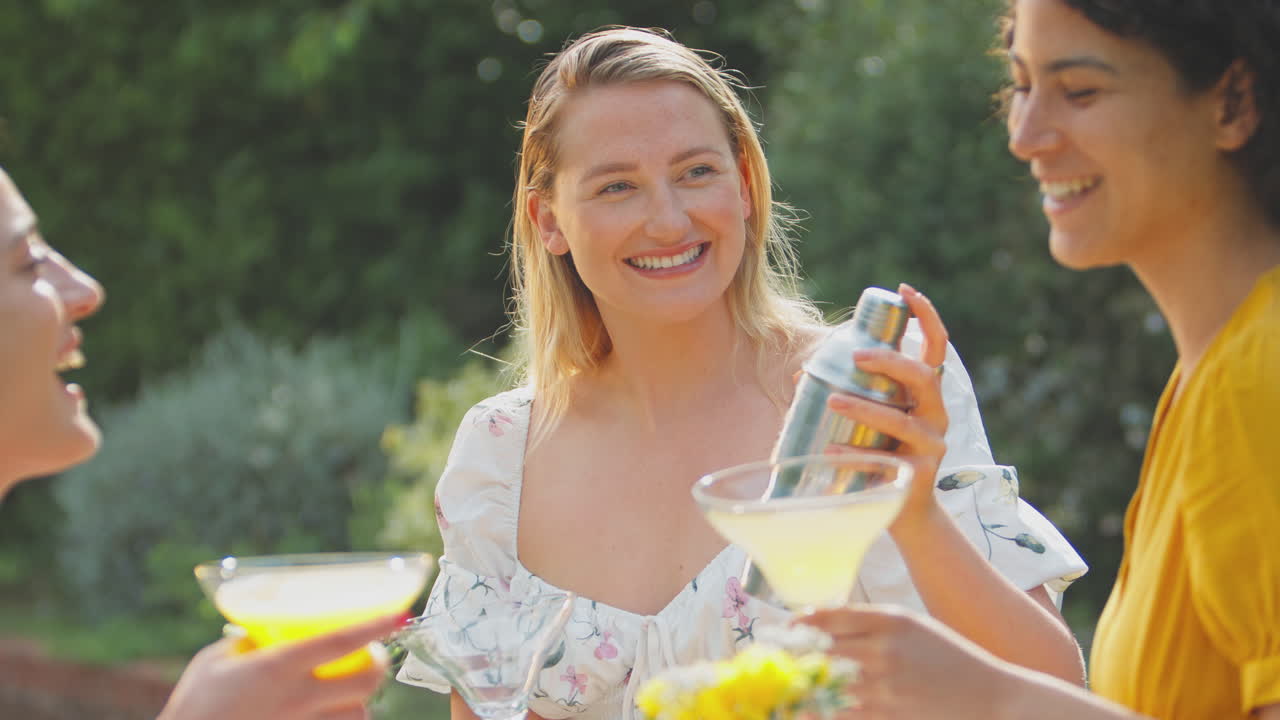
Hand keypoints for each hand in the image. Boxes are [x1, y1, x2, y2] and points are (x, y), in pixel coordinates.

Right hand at [158, 613, 403, 719]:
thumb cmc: (194, 704)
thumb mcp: (216, 660)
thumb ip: (248, 643)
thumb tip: (266, 631)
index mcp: (278, 667)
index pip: (341, 640)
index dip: (374, 626)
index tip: (398, 615)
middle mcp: (297, 699)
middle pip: (366, 682)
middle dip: (378, 666)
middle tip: (372, 657)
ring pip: (359, 715)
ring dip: (361, 701)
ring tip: (350, 691)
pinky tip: (331, 715)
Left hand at [798, 605, 1008, 719]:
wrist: (989, 697)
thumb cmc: (946, 656)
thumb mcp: (912, 625)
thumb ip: (869, 621)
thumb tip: (819, 620)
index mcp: (891, 621)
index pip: (830, 616)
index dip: (802, 621)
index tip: (790, 626)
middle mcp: (885, 650)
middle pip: (821, 649)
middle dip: (797, 653)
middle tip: (783, 655)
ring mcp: (885, 686)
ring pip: (825, 683)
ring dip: (803, 683)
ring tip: (789, 681)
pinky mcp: (887, 715)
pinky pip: (841, 712)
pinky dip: (820, 709)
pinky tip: (806, 707)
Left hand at [826, 283, 948, 527]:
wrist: (904, 514)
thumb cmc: (882, 457)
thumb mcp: (871, 421)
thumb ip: (849, 394)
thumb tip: (801, 377)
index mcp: (926, 395)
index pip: (936, 347)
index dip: (926, 316)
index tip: (903, 291)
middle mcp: (936, 415)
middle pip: (923, 377)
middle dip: (890, 362)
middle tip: (856, 355)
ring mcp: (932, 446)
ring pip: (902, 421)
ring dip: (865, 408)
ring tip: (832, 400)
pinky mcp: (917, 476)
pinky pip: (883, 461)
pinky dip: (853, 455)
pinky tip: (829, 451)